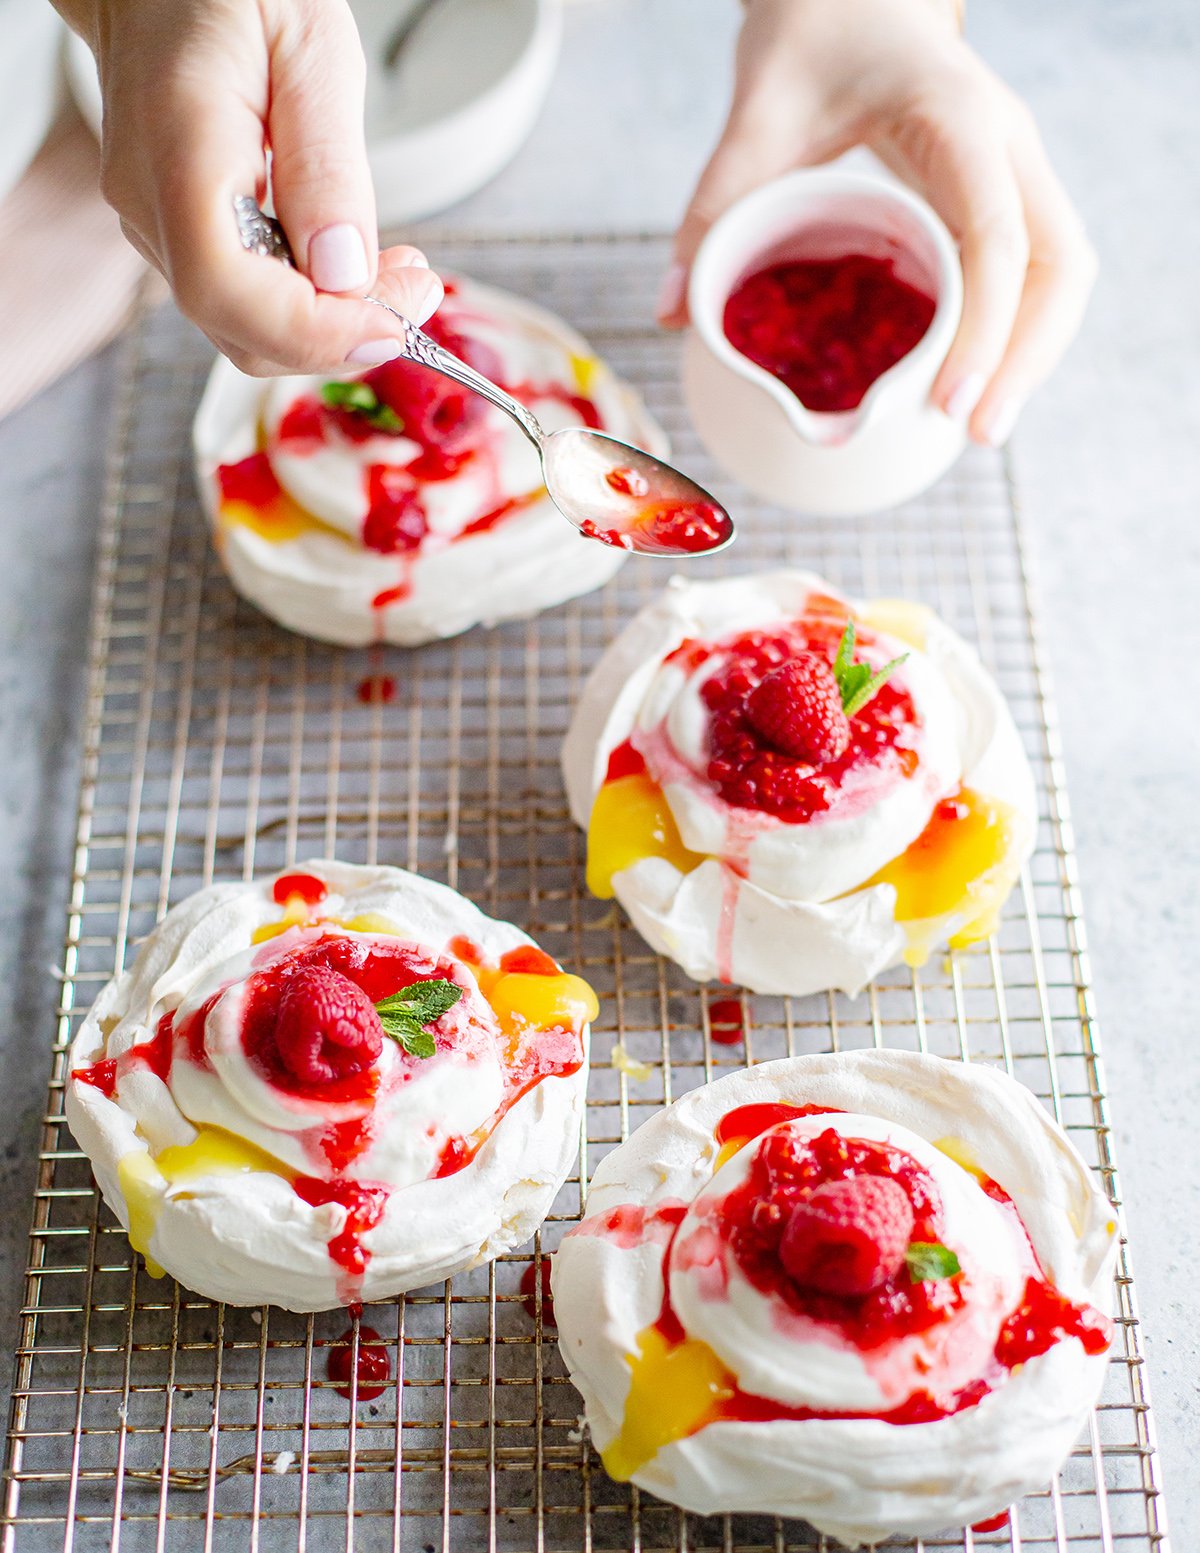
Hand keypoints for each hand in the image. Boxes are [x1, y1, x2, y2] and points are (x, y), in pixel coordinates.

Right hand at [54, 0, 442, 374]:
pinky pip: (246, 301)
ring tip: (399, 273)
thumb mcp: (311, 47)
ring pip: (248, 330)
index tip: (392, 322)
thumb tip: (345, 273)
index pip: (228, 289)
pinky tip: (354, 262)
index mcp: (181, 150)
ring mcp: (157, 227)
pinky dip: (310, 303)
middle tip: (418, 293)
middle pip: (242, 332)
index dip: (316, 331)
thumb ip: (328, 164)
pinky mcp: (178, 237)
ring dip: (334, 324)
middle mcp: (154, 204)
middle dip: (343, 336)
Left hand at [661, 0, 1095, 445]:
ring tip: (978, 428)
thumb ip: (714, 208)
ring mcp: (1013, 169)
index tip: (949, 405)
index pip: (998, 238)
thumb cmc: (815, 37)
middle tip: (976, 434)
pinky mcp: (1003, 192)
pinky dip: (1013, 332)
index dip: (984, 330)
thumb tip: (672, 315)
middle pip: (1059, 265)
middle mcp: (1005, 146)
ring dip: (1031, 353)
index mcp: (958, 119)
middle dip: (1026, 357)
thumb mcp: (756, 113)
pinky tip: (972, 383)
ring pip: (1061, 272)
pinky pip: (1033, 271)